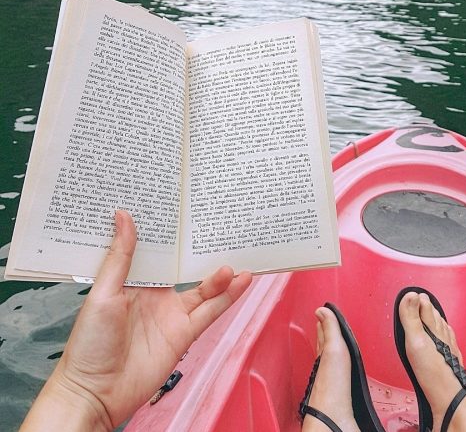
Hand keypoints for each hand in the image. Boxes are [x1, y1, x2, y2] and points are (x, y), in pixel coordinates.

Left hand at [20, 210, 251, 430]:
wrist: (96, 393)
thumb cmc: (89, 344)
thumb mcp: (103, 293)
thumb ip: (120, 257)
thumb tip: (123, 215)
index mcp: (134, 281)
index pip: (158, 250)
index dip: (171, 232)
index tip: (184, 207)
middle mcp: (156, 295)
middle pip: (185, 267)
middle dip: (201, 250)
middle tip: (220, 225)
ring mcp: (172, 315)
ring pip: (203, 289)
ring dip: (220, 274)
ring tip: (235, 256)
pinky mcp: (184, 334)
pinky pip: (210, 312)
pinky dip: (227, 298)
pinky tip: (241, 282)